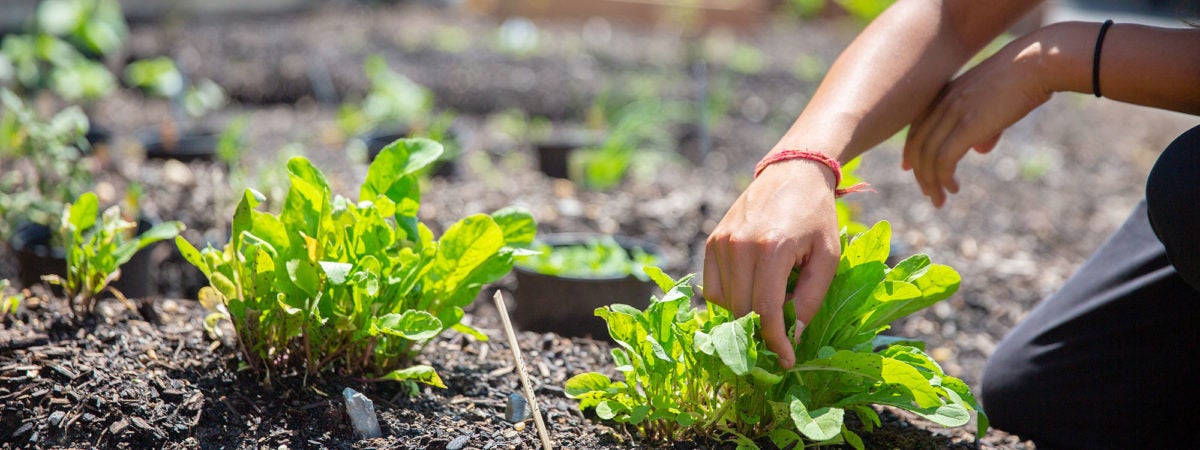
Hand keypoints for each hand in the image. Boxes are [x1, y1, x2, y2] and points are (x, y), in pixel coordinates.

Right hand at [703, 159, 840, 368]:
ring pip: (724, 302)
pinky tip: (751, 290)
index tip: (786, 361)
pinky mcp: (712, 241)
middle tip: (780, 342)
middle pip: (741, 310)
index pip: (764, 310)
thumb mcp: (827, 257)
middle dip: (760, 333)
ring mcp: (721, 242)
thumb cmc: (816, 216)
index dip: (775, 342)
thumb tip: (792, 334)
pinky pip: (713, 286)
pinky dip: (729, 298)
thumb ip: (810, 298)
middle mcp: (739, 245)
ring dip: (745, 314)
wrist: (793, 172)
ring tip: (769, 306)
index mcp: (771, 248)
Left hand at [903, 34, 1054, 206]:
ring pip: (927, 156)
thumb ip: (985, 127)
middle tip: (929, 192)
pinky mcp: (967, 126)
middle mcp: (944, 102)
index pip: (917, 125)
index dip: (910, 149)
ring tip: (939, 199)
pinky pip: (943, 160)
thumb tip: (980, 150)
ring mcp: (953, 113)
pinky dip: (943, 178)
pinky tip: (952, 188)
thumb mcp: (997, 102)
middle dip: (919, 172)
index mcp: (948, 93)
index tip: (908, 167)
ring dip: (930, 182)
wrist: (1037, 62)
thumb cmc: (1026, 79)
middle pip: (918, 144)